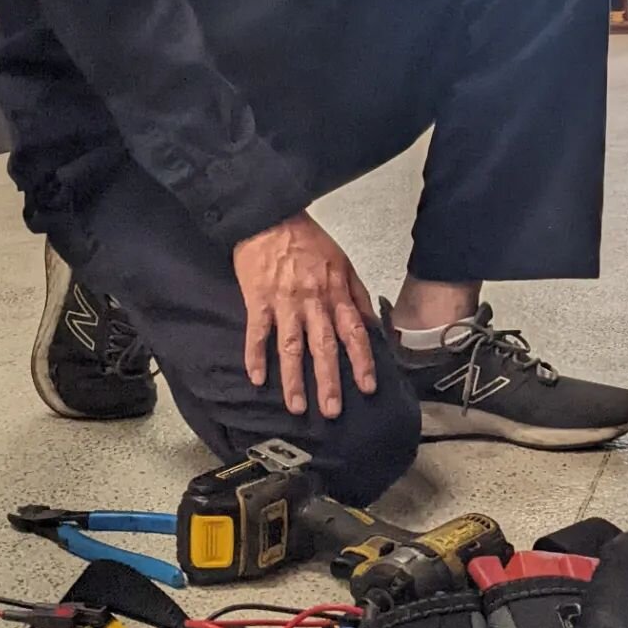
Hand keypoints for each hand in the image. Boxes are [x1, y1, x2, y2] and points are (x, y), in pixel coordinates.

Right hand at [234, 212, 376, 417]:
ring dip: (294, 379)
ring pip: (291, 346)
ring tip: (297, 406)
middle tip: (332, 411)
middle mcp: (312, 300)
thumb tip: (371, 325)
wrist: (271, 216)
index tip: (367, 387)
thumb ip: (356, 295)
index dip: (361, 361)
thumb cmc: (307, 240)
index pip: (353, 332)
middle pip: (323, 346)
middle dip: (329, 380)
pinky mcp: (258, 300)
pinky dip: (255, 356)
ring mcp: (284, 301)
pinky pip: (257, 332)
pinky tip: (257, 379)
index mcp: (335, 291)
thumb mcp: (342, 261)